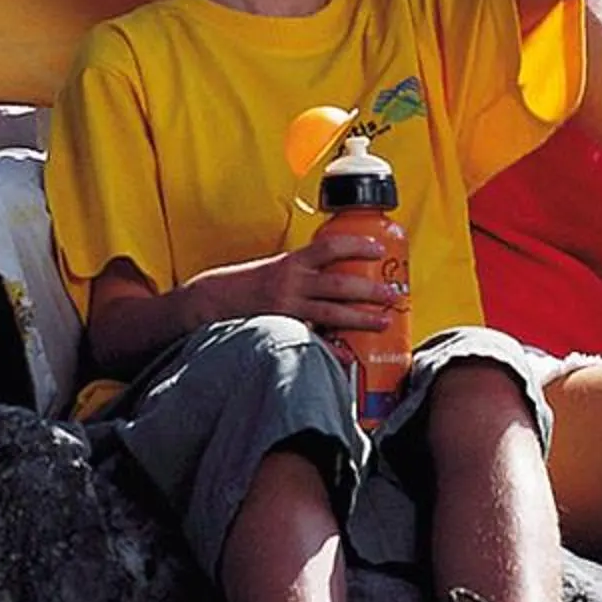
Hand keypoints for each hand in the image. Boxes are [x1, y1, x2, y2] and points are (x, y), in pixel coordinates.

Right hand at [188, 231, 401, 336]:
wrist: (208, 302)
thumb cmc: (244, 284)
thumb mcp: (274, 267)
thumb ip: (302, 270)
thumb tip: (333, 272)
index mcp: (291, 262)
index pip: (330, 247)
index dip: (357, 246)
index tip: (378, 249)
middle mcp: (291, 283)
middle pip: (340, 284)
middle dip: (370, 290)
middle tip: (393, 294)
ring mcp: (287, 308)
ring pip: (333, 313)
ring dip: (362, 319)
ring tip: (383, 322)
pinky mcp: (282, 329)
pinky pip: (313, 340)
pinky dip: (333, 349)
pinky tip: (350, 355)